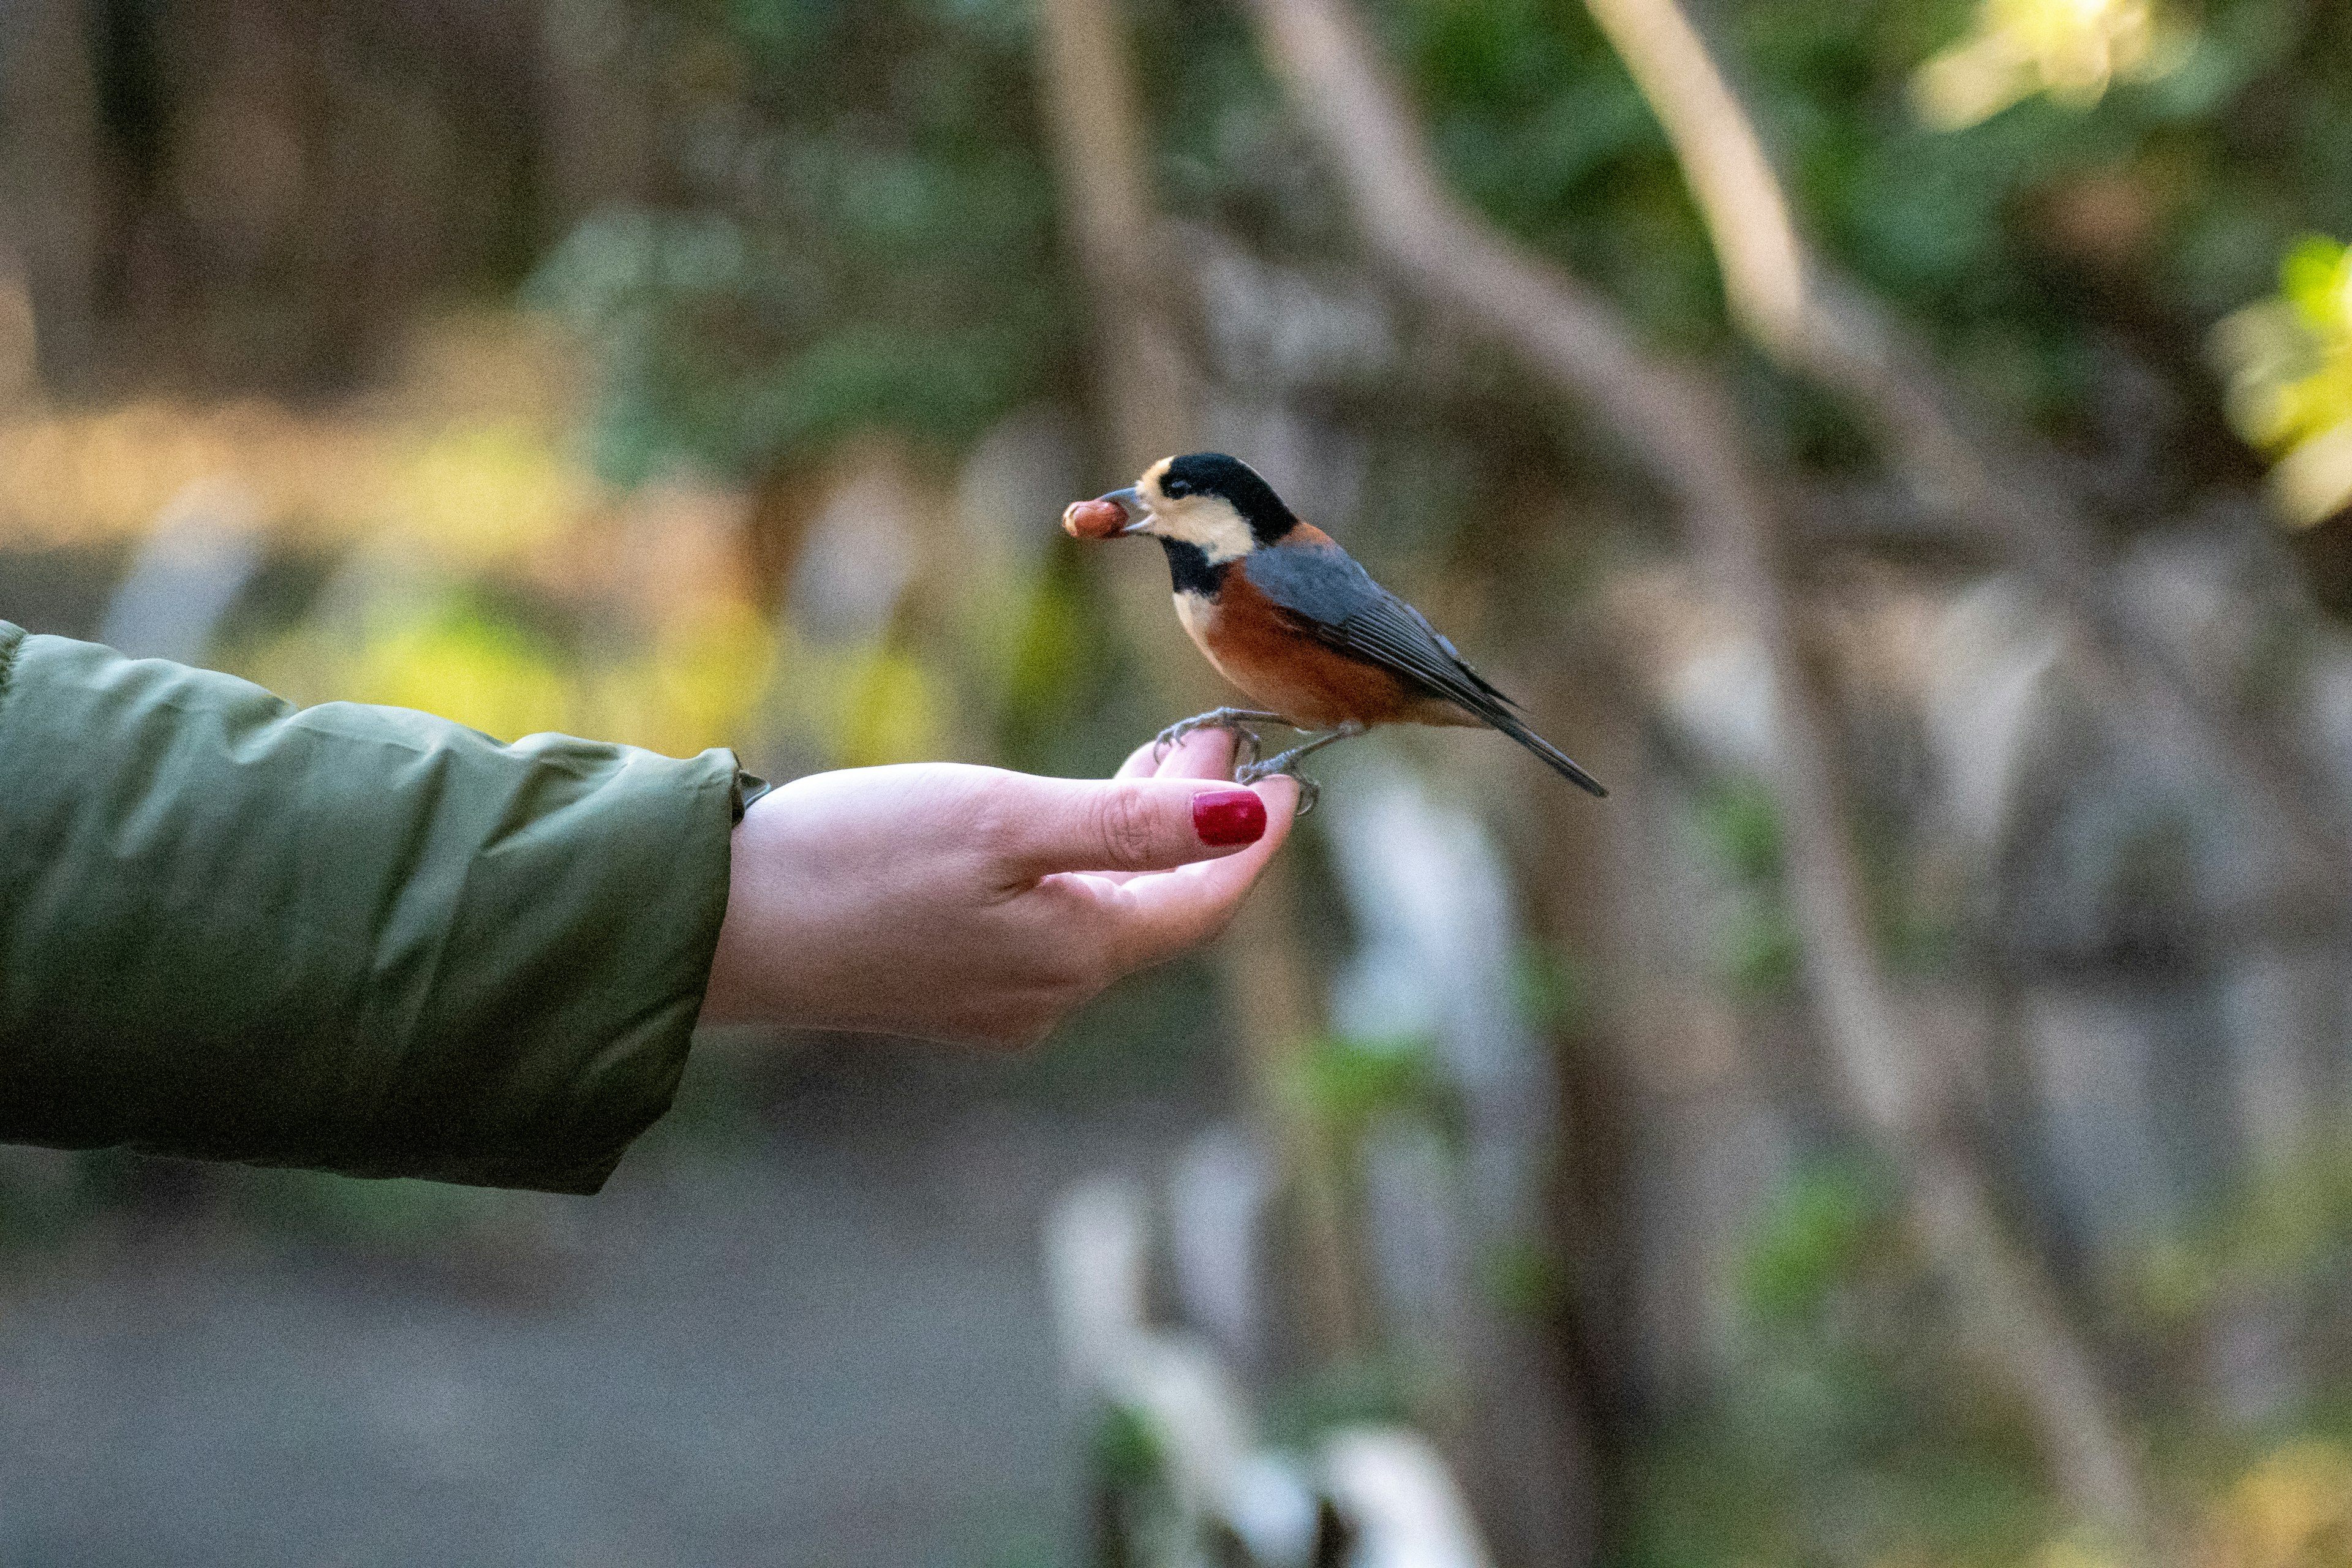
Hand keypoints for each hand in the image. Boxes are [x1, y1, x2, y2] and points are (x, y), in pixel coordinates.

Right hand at [699, 729, 1299, 1045]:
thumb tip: (1249, 819)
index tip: (1291, 775)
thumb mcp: (1006, 819)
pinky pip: (1046, 926)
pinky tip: (1060, 825)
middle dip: (1199, 827)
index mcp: (1077, 955)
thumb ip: (1131, 823)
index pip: (1204, 904)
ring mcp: (993, 999)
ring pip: (1102, 916)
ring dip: (1138, 842)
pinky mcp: (942, 987)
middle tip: (1217, 737)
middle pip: (1157, 910)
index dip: (1256, 841)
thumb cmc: (859, 860)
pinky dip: (1078, 868)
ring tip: (1152, 761)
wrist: (721, 925)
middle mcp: (1048, 995)